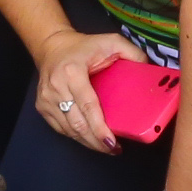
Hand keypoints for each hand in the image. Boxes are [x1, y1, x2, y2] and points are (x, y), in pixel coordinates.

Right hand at [29, 28, 143, 153]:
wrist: (52, 46)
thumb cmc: (84, 46)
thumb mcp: (111, 41)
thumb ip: (132, 53)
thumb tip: (149, 71)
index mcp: (72, 72)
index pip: (87, 105)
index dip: (99, 128)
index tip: (112, 142)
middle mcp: (56, 87)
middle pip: (78, 123)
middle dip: (97, 141)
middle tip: (114, 149)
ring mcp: (46, 99)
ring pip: (69, 130)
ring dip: (88, 142)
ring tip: (106, 148)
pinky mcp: (42, 107)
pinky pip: (61, 129)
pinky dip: (76, 137)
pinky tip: (90, 140)